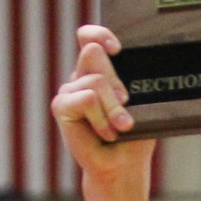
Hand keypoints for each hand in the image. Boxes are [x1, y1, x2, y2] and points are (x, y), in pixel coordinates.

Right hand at [53, 27, 155, 195]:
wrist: (122, 166)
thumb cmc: (135, 135)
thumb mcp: (139, 102)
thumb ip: (129, 79)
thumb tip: (123, 61)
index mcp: (100, 70)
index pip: (89, 37)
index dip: (99, 34)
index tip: (117, 49)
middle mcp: (82, 76)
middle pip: (92, 52)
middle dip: (115, 80)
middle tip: (127, 103)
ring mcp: (70, 90)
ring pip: (94, 80)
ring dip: (113, 107)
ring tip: (120, 127)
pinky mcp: (61, 106)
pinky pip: (86, 99)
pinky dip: (100, 118)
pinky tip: (106, 133)